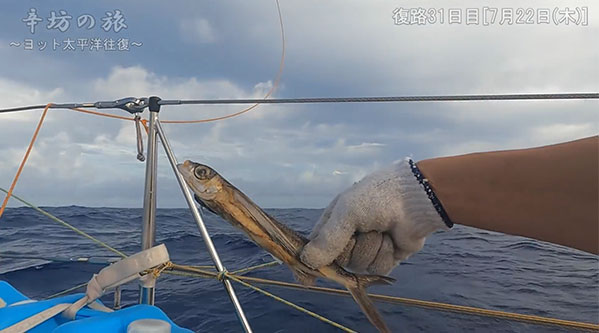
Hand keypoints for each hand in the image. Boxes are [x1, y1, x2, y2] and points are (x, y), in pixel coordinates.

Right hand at [300, 159, 448, 274]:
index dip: (311, 261)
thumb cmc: (377, 198)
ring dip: (372, 248)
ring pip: (359, 266)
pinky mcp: (385, 258)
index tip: (308, 279)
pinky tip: (392, 239)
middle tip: (362, 229)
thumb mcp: (346, 212)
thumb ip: (327, 239)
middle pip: (338, 262)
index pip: (315, 248)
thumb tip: (306, 261)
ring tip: (382, 230)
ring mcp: (366, 249)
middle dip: (352, 247)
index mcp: (333, 223)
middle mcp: (347, 238)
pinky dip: (386, 253)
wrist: (415, 199)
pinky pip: (377, 269)